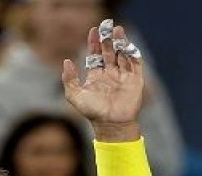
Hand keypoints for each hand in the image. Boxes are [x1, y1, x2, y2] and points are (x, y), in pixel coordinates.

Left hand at [61, 21, 144, 140]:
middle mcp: (110, 74)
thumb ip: (69, 79)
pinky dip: (132, 53)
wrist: (111, 124)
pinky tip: (127, 45)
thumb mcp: (75, 96)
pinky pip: (135, 63)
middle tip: (107, 25)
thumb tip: (66, 61)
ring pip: (122, 54)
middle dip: (108, 38)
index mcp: (96, 76)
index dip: (94, 42)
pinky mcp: (135, 80)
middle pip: (109, 52)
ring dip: (120, 42)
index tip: (93, 30)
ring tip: (118, 30)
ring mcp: (123, 76)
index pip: (95, 55)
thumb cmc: (92, 112)